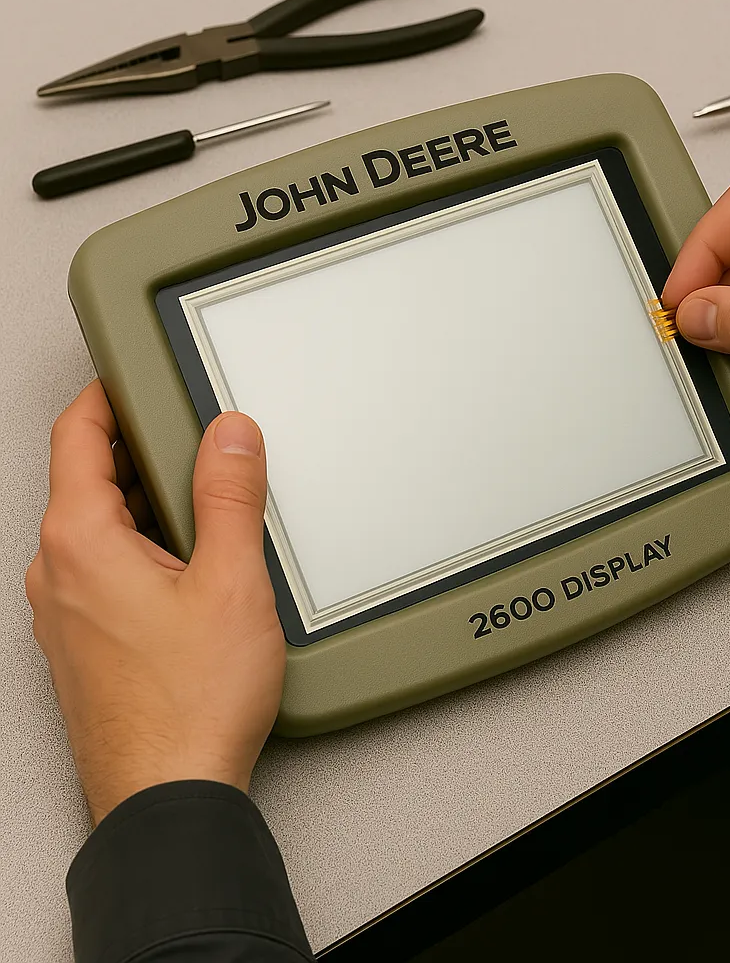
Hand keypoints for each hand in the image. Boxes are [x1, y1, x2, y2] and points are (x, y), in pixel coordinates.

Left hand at [26, 381, 282, 824]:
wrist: (170, 795)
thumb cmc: (191, 703)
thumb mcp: (230, 581)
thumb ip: (228, 496)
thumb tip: (230, 435)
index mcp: (80, 543)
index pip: (76, 437)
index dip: (106, 396)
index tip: (133, 376)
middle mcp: (58, 574)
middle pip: (87, 480)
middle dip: (139, 451)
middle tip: (195, 439)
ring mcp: (66, 613)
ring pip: (98, 528)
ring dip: (145, 504)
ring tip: (207, 507)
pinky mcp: (86, 643)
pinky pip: (105, 570)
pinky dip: (143, 548)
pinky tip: (193, 570)